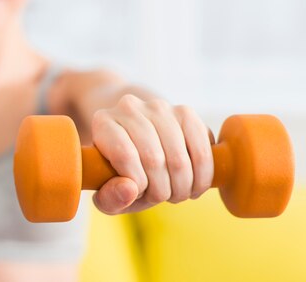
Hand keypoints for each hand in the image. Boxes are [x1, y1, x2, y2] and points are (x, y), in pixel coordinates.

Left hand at [91, 94, 213, 214]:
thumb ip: (109, 198)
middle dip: (161, 191)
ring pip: (179, 158)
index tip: (138, 193)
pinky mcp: (186, 112)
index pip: (124, 156)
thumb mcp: (105, 190)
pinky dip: (202, 177)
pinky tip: (193, 186)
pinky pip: (202, 150)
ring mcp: (159, 107)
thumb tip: (130, 190)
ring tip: (175, 194)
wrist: (137, 142)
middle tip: (160, 198)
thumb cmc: (118, 171)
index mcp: (103, 122)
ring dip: (181, 187)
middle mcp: (129, 108)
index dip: (136, 184)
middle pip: (153, 159)